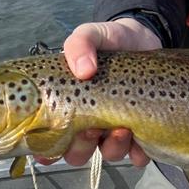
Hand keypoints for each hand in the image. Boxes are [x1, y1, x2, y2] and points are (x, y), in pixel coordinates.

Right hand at [34, 18, 160, 167]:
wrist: (143, 38)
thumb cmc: (109, 40)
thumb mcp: (91, 34)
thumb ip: (80, 44)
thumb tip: (84, 70)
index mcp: (69, 105)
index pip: (49, 138)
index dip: (45, 150)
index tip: (48, 149)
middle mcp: (89, 122)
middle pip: (77, 153)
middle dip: (81, 147)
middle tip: (91, 129)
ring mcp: (115, 129)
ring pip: (108, 153)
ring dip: (112, 147)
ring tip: (122, 128)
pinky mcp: (142, 131)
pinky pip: (139, 154)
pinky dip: (139, 151)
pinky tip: (141, 136)